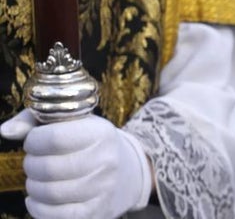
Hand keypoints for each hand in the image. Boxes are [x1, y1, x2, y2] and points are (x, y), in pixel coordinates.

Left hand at [1, 109, 152, 218]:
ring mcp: (102, 189)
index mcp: (101, 133)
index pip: (55, 138)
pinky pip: (54, 215)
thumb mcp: (73, 124)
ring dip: (32, 186)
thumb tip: (6, 130)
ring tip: (37, 179)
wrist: (127, 173)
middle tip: (33, 162)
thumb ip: (36, 120)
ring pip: (48, 192)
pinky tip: (37, 198)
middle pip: (48, 168)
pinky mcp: (95, 212)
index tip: (33, 141)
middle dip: (31, 165)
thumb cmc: (90, 144)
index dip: (33, 141)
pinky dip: (37, 207)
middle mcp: (106, 161)